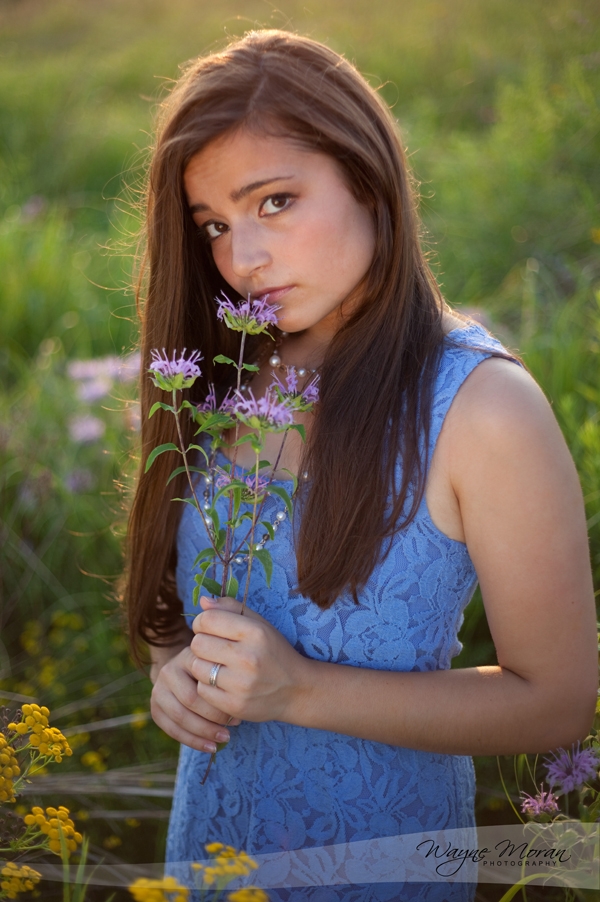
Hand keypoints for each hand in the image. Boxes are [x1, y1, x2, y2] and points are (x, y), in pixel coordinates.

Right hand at [150, 644, 241, 753]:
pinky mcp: (154, 708)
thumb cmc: (211, 672)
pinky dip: (193, 742)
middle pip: (190, 700)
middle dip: (213, 718)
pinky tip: (210, 747)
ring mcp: (158, 689)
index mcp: (187, 657)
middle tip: (232, 728)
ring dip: (204, 733)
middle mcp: (168, 670)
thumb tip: (238, 714)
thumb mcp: (217, 667)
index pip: (202, 682)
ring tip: (224, 739)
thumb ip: (225, 681)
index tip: (239, 714)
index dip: (221, 702)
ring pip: (180, 717)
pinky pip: (172, 730)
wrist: (184, 672)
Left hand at [190, 595, 309, 723]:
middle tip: (212, 649)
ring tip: (215, 665)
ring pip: (196, 667)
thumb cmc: (274, 652)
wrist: (297, 690)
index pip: (207, 620)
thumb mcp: (260, 625)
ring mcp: (241, 684)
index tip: (209, 629)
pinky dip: (206, 685)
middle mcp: (248, 658)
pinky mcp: (235, 705)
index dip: (202, 622)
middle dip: (201, 644)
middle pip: (198, 644)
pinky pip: (202, 690)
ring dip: (201, 665)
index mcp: (255, 632)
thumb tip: (203, 601)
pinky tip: (220, 683)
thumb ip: (232, 608)